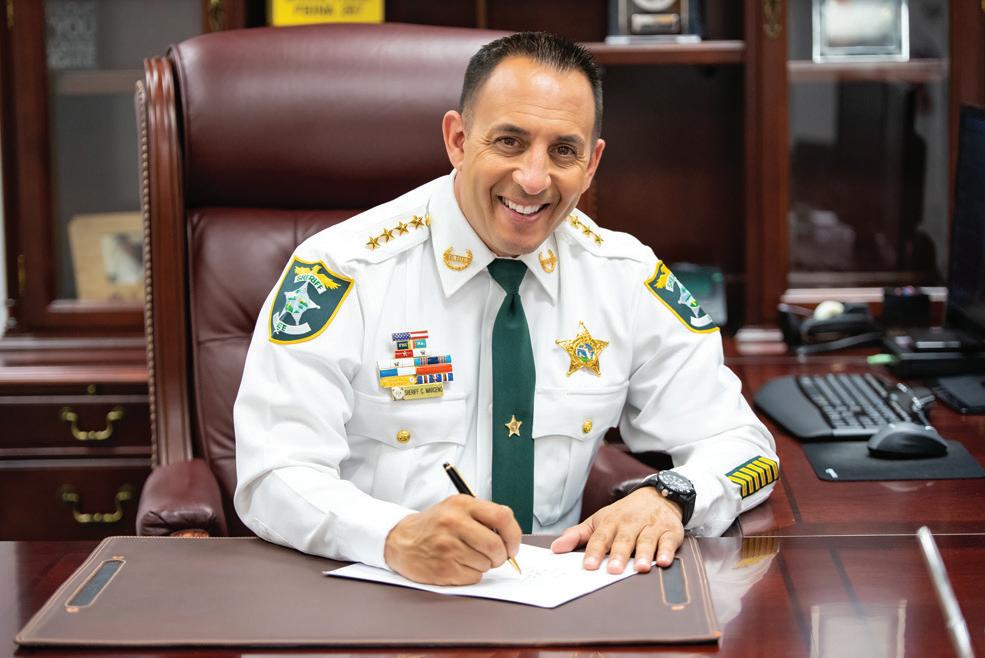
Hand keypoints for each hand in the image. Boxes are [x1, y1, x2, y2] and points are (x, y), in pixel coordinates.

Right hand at [384, 494, 521, 584]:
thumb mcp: (456, 508)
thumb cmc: (433, 526)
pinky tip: (457, 565)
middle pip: (496, 546)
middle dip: (500, 556)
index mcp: (462, 504)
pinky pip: (473, 577)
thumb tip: (511, 538)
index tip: (512, 546)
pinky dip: (471, 575)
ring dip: (483, 565)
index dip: (513, 535)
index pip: (502, 517)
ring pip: (486, 564)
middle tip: (495, 557)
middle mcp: (454, 523)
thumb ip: (484, 517)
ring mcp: (448, 546)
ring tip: (466, 556)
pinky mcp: (443, 568)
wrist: (400, 541)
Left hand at [550, 487, 683, 573]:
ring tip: (640, 567)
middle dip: (619, 554)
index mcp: (611, 522)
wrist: (657, 495)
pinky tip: (664, 561)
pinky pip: (669, 541)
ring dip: (644, 554)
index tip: (589, 565)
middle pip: (624, 540)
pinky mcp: (670, 531)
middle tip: (614, 570)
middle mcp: (631, 523)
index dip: (594, 552)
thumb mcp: (599, 520)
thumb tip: (556, 548)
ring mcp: (651, 526)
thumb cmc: (624, 514)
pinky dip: (667, 551)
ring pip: (647, 540)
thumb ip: (578, 535)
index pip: (601, 538)